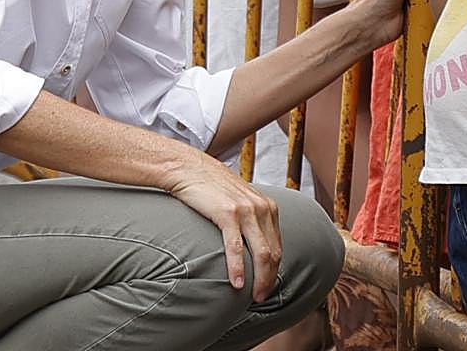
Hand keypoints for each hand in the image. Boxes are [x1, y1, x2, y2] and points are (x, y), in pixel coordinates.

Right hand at [164, 151, 281, 295]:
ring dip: (259, 279)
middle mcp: (261, 207)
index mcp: (267, 206)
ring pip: (260, 254)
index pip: (278, 246)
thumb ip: (252, 217)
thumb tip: (255, 245)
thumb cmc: (212, 186)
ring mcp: (246, 210)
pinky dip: (238, 268)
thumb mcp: (240, 199)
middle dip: (269, 279)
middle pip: (273, 253)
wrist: (188, 167)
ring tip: (253, 296)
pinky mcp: (227, 213)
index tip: (267, 286)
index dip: (274, 270)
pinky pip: (236, 247)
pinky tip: (236, 283)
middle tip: (261, 297)